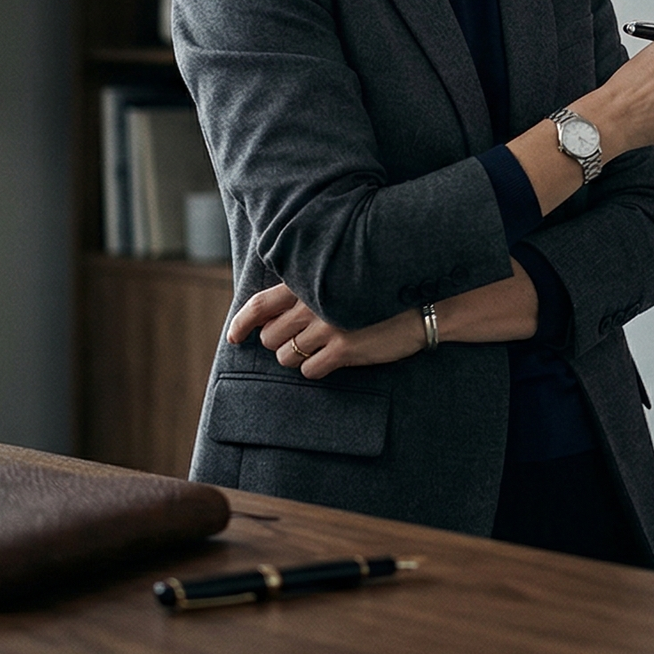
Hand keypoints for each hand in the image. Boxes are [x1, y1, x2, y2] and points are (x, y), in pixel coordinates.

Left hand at [226, 281, 422, 380]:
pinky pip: (310, 370)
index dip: (241, 323)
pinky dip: (316, 369)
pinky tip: (333, 359)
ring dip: (297, 357)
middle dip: (278, 343)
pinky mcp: (343, 349)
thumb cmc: (376, 295)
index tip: (234, 337)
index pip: (259, 304)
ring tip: (320, 349)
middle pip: (270, 336)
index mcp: (307, 283)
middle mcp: (312, 304)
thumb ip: (306, 293)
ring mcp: (327, 327)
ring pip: (286, 356)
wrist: (419, 307)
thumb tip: (272, 316)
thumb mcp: (338, 283)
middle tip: (299, 341)